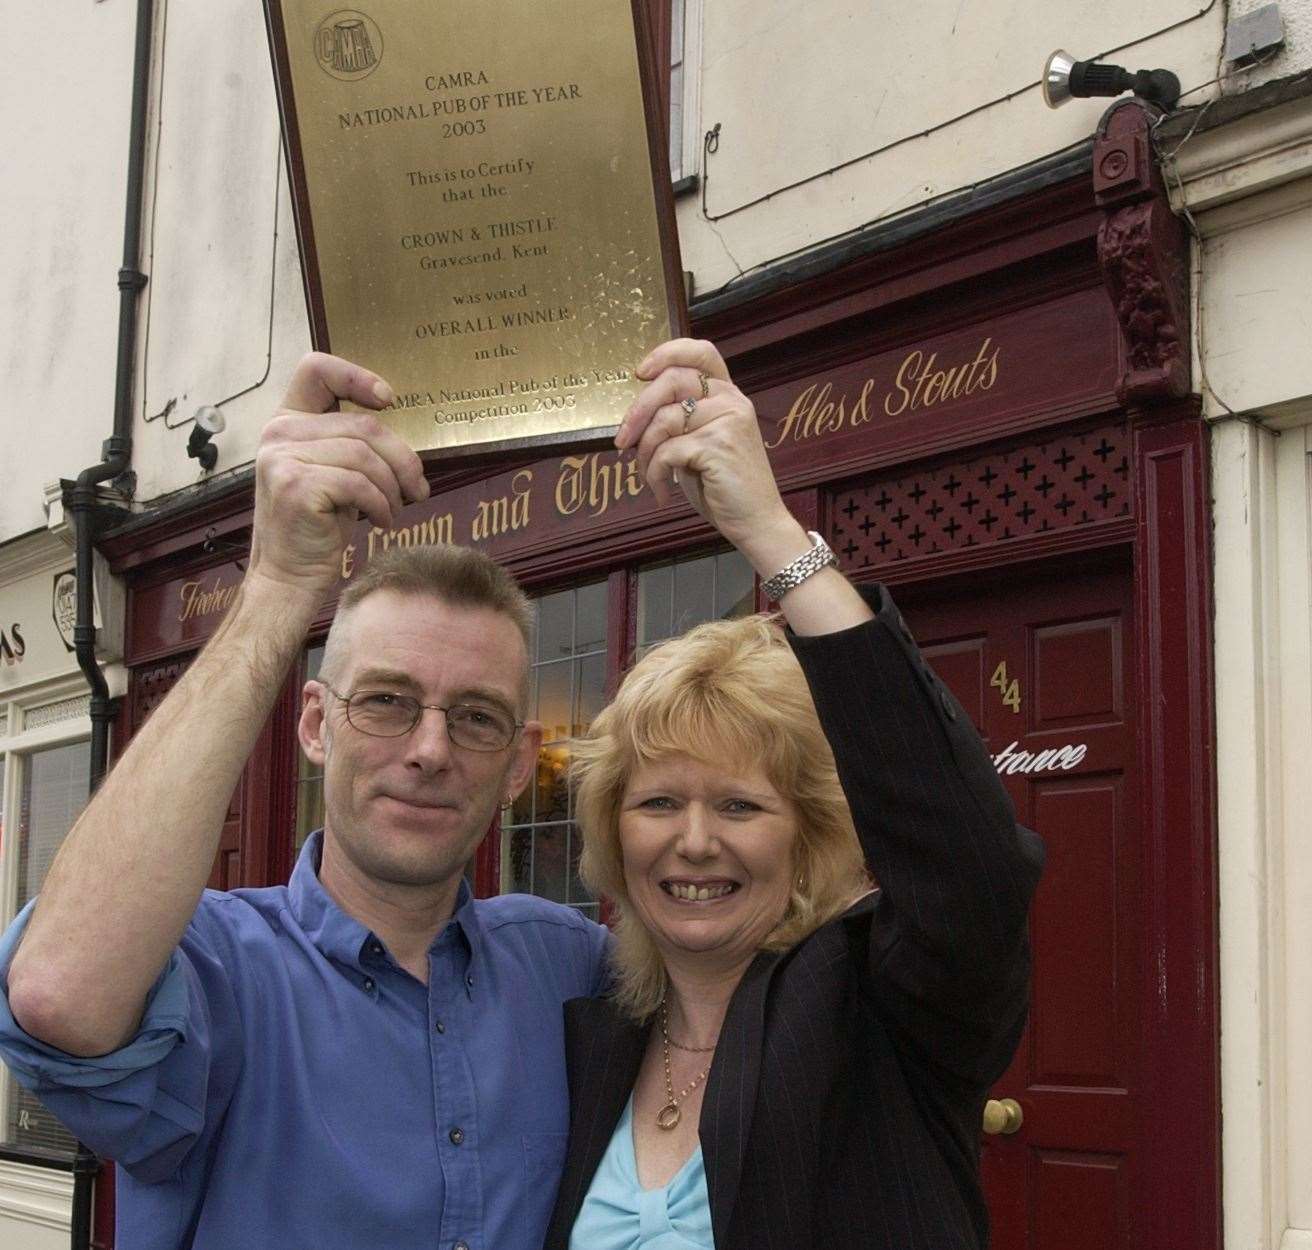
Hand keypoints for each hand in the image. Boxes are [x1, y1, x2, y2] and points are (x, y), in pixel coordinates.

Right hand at [248, 353, 429, 595]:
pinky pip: (360, 484)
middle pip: (363, 425)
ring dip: (393, 487)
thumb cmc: (319, 526)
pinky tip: (381, 521)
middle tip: (418, 489)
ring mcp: (282, 459)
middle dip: (402, 459)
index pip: (316, 369)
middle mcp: (277, 433)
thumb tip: (402, 435)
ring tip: (394, 509)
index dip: (357, 376)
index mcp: (285, 422)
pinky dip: (381, 505)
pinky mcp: (296, 486)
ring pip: (365, 456)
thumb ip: (351, 443)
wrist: (289, 576)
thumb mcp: (334, 473)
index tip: (389, 401)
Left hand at [616, 339, 804, 567]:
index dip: (667, 353)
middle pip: (671, 381)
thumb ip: (680, 420)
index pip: (701, 352)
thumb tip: (635, 412)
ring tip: (647, 474)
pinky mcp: (718, 445)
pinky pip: (666, 451)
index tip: (640, 372)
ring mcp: (727, 421)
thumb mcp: (700, 444)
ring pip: (664, 420)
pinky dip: (655, 473)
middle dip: (637, 411)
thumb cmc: (723, 486)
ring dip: (644, 452)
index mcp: (728, 395)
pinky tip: (662, 491)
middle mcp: (731, 401)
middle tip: (622, 440)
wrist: (756, 522)